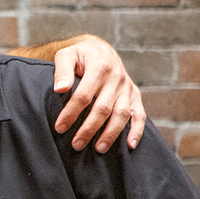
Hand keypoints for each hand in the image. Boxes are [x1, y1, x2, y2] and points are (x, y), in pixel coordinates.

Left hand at [52, 35, 145, 152]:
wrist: (101, 49)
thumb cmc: (80, 55)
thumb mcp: (67, 55)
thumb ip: (62, 70)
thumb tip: (60, 89)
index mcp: (99, 67)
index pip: (84, 95)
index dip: (71, 113)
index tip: (60, 127)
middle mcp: (116, 78)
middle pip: (103, 108)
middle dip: (89, 129)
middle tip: (76, 145)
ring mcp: (127, 88)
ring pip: (121, 114)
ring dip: (111, 133)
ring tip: (98, 149)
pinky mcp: (134, 95)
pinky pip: (139, 114)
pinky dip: (137, 130)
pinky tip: (130, 145)